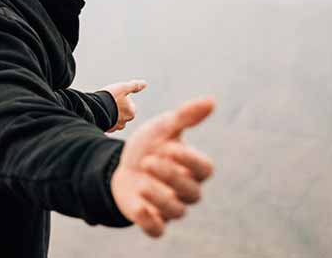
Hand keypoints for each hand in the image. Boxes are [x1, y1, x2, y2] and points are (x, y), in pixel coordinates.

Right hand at [103, 79, 146, 131]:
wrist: (95, 109)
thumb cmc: (110, 98)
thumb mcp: (123, 88)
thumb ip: (135, 86)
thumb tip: (145, 83)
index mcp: (131, 113)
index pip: (130, 106)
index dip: (123, 100)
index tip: (116, 97)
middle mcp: (124, 122)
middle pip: (122, 114)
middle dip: (117, 109)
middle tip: (109, 102)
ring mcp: (114, 127)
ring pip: (114, 121)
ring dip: (111, 115)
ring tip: (103, 108)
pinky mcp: (106, 130)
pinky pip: (107, 124)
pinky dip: (104, 120)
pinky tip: (99, 114)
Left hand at [111, 97, 214, 238]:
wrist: (120, 164)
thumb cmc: (150, 146)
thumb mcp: (163, 128)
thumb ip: (185, 116)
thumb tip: (211, 101)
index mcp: (192, 168)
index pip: (204, 170)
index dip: (190, 159)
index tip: (169, 147)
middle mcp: (185, 190)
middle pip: (192, 192)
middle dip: (171, 176)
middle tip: (148, 161)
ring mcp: (168, 206)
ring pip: (177, 212)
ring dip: (160, 198)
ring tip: (141, 182)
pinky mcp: (151, 219)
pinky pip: (158, 230)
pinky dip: (150, 222)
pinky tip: (139, 207)